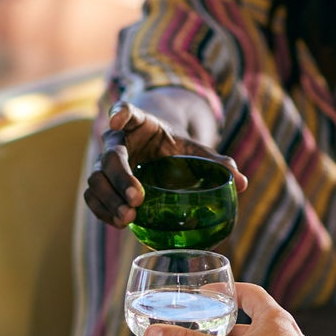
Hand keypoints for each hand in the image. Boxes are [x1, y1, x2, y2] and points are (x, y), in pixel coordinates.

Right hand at [84, 92, 245, 228]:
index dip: (120, 113)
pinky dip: (103, 210)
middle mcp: (117, 140)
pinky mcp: (101, 183)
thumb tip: (243, 182)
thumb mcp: (194, 150)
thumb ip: (215, 163)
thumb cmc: (174, 147)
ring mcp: (104, 162)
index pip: (127, 112)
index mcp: (140, 123)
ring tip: (127, 219)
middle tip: (138, 199)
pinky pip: (92, 196)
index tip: (118, 118)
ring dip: (109, 200)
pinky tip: (118, 223)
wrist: (153, 146)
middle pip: (109, 156)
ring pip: (96, 179)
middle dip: (120, 178)